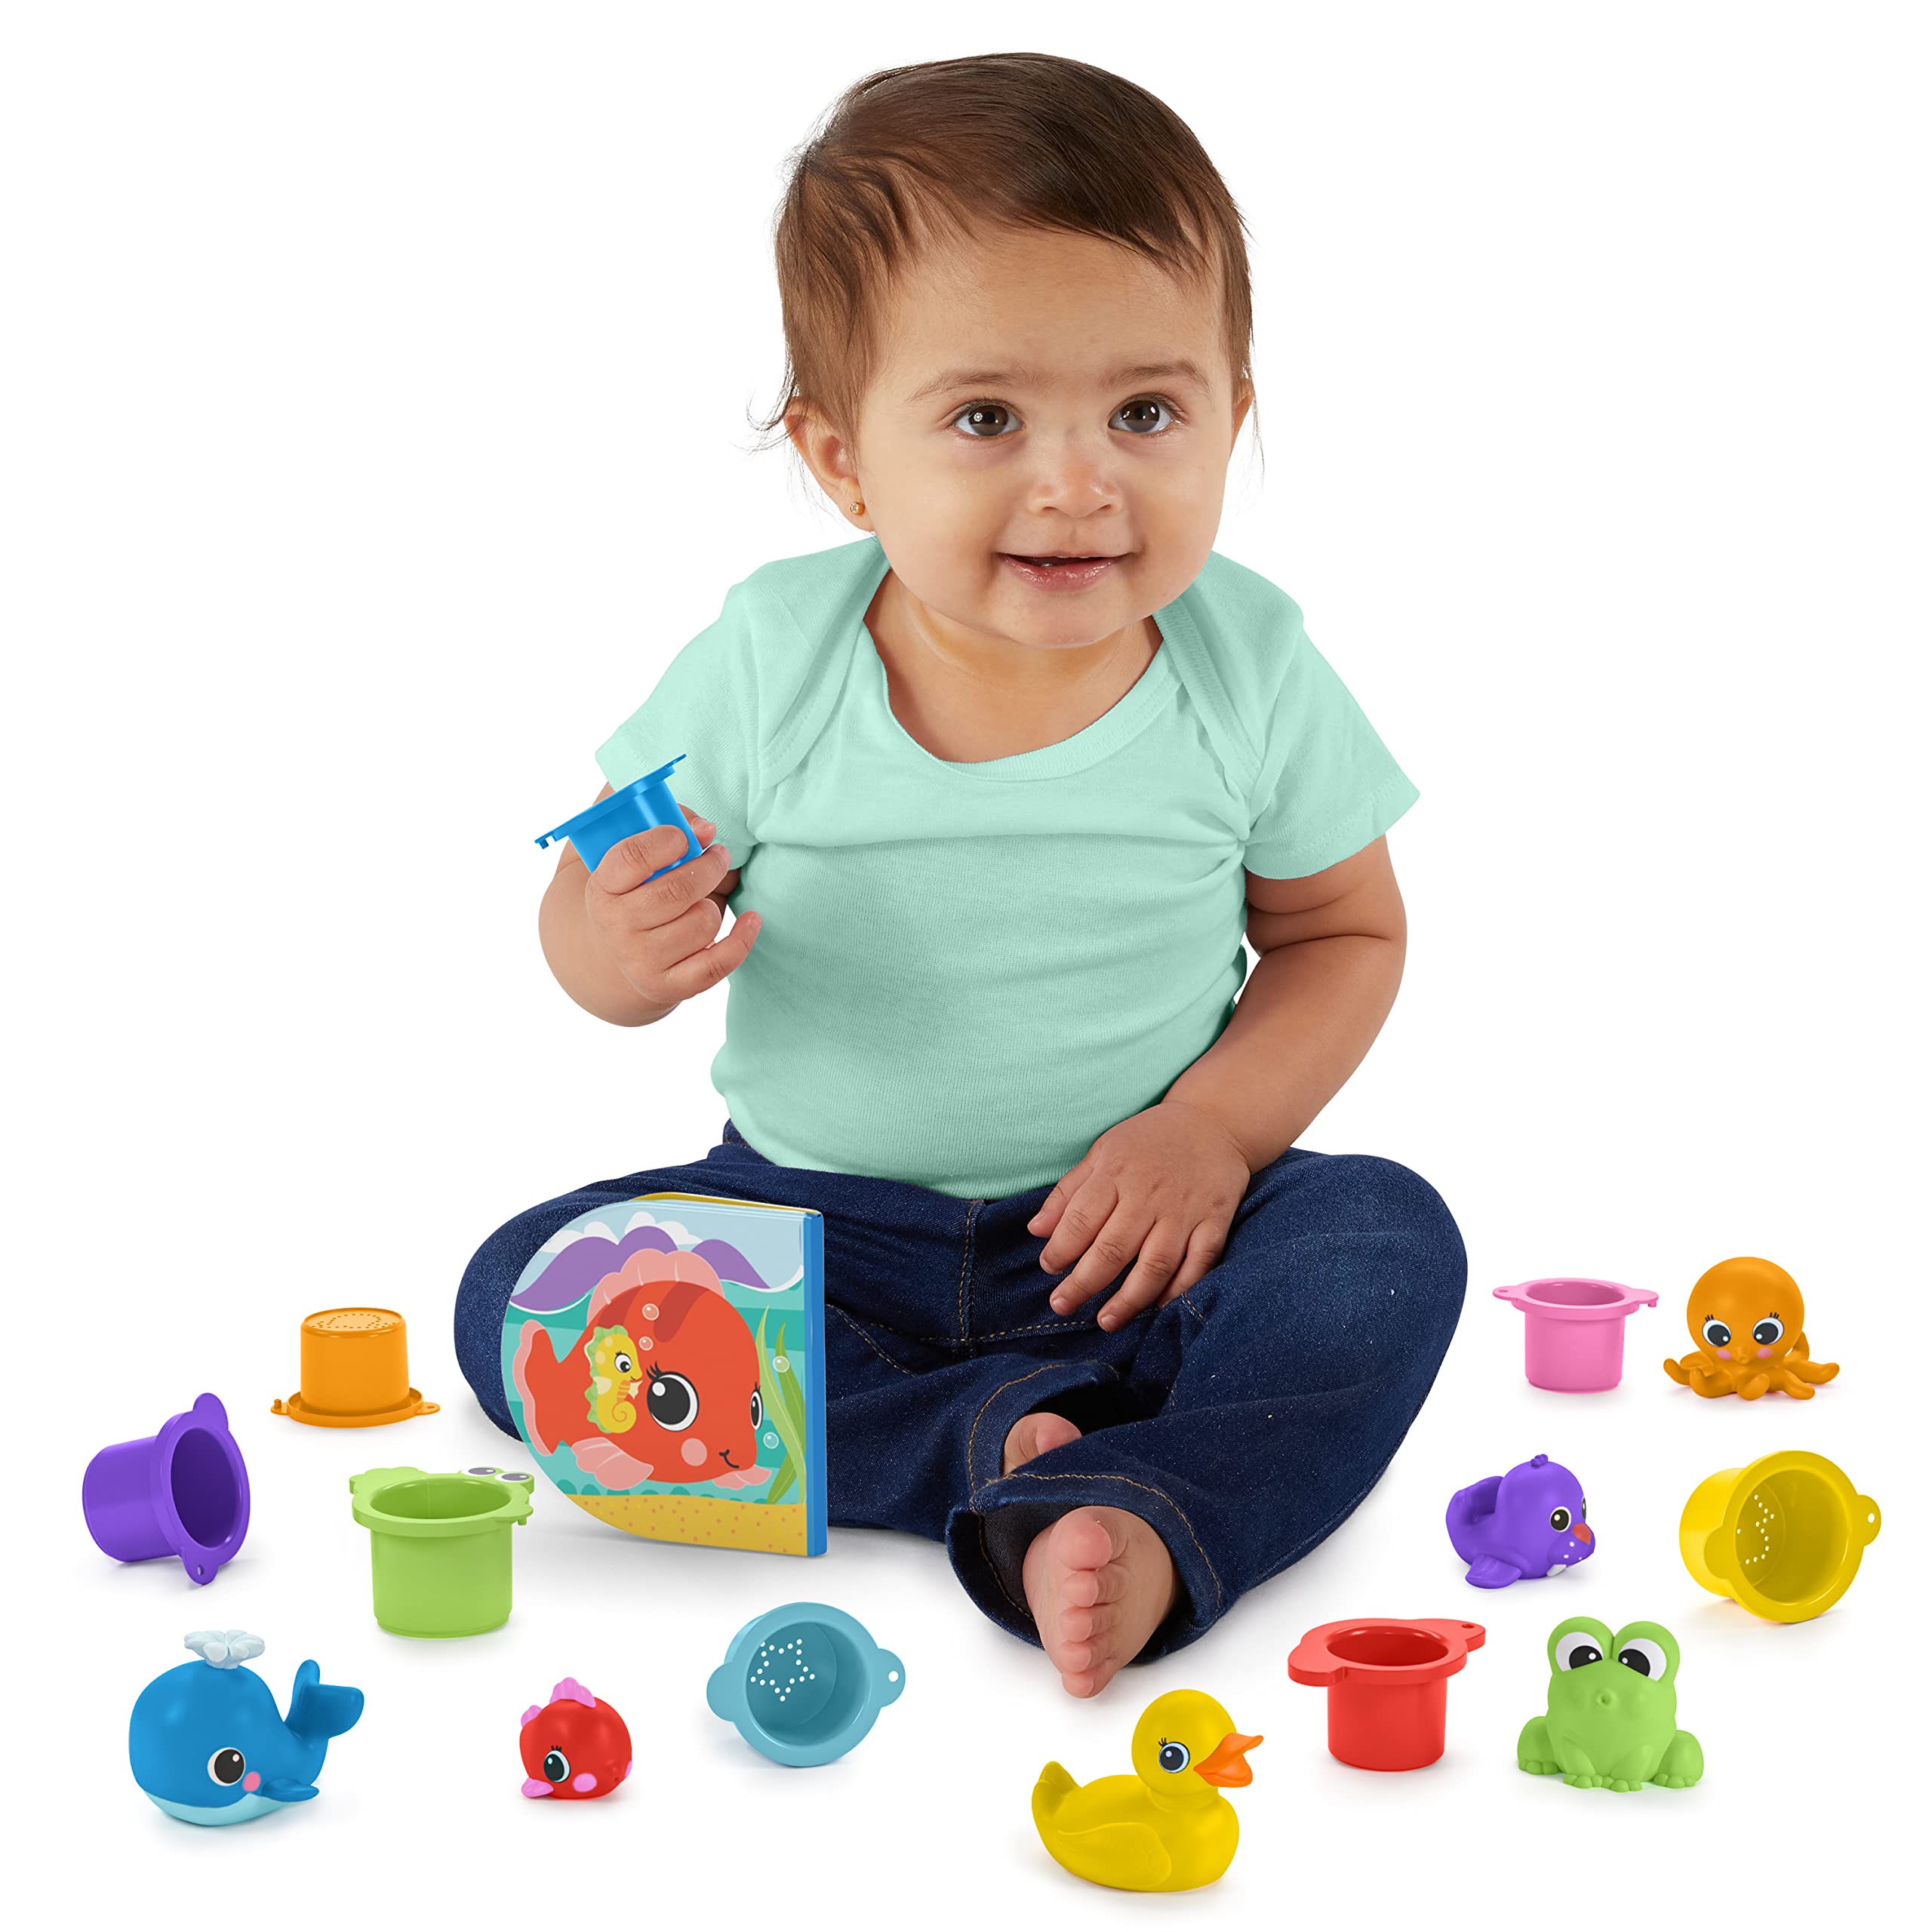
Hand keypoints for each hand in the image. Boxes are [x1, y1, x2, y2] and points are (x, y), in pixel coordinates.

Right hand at [583, 801, 759, 1016]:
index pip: (631, 857)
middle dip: (709, 867)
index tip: (685, 836)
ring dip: (715, 904)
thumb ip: (659, 820)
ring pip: (702, 923)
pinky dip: (741, 941)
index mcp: (602, 886)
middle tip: (719, 856)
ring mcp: (641, 960)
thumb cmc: (634, 889)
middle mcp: (617, 926)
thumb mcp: (629, 852)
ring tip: (705, 898)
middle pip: (676, 892)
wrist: (617, 952)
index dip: (665, 840)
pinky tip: (751, 919)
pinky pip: (716, 965)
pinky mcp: (669, 985)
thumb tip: (703, 828)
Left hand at [1027, 1100, 1251, 1328]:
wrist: (1212, 1122)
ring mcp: (1185, 1210)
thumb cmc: (1148, 1141)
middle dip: (1084, 1283)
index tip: (1049, 1269)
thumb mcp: (1102, 1152)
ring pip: (1155, 1264)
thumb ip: (1068, 1192)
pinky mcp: (1215, 1220)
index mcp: (1116, 1172)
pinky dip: (1181, 1288)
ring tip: (1106, 1320)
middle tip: (1062, 1305)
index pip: (1081, 1219)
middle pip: (1114, 1248)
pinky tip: (1159, 1306)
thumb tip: (1035, 1231)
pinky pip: (1199, 1262)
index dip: (1061, 1250)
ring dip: (1129, 1298)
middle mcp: (1149, 1194)